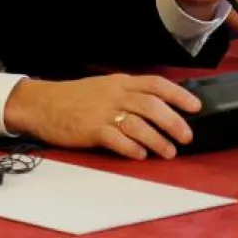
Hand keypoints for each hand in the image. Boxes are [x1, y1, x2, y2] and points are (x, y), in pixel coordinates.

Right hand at [3, 74, 200, 159]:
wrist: (41, 104)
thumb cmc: (73, 98)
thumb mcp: (103, 87)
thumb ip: (128, 94)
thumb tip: (158, 107)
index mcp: (119, 82)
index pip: (156, 84)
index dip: (179, 95)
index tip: (195, 107)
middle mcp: (114, 94)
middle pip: (152, 106)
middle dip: (174, 122)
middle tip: (186, 136)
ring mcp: (103, 112)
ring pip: (139, 125)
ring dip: (158, 140)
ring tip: (168, 152)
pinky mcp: (91, 129)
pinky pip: (118, 140)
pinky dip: (133, 149)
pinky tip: (141, 155)